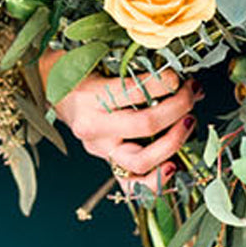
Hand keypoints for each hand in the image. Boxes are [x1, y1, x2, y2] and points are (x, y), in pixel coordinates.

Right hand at [41, 57, 197, 192]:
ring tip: (188, 123)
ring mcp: (101, 150)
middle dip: (178, 108)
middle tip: (191, 95)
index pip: (135, 91)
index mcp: (90, 97)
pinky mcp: (107, 163)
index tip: (179, 77)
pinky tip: (173, 166)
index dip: (164, 83)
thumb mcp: (100, 61)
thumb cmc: (81, 74)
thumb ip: (135, 68)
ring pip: (141, 161)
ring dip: (174, 143)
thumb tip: (180, 78)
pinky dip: (156, 181)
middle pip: (145, 125)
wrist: (54, 92)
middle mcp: (94, 128)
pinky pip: (133, 185)